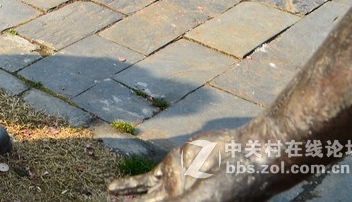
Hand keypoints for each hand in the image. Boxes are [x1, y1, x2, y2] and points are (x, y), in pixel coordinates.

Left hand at [108, 129, 271, 200]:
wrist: (245, 155)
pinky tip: (111, 189)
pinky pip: (143, 180)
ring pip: (141, 196)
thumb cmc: (232, 186)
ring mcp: (173, 185)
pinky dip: (127, 185)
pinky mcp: (170, 166)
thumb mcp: (201, 200)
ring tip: (107, 201)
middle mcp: (178, 199)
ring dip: (124, 199)